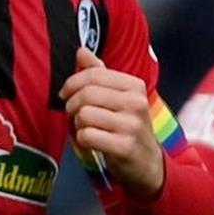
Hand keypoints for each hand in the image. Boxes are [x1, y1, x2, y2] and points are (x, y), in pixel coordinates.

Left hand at [59, 47, 163, 198]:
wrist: (148, 163)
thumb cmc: (127, 126)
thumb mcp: (118, 97)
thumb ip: (98, 73)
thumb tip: (81, 50)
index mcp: (135, 86)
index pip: (93, 74)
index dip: (72, 83)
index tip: (65, 93)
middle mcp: (137, 103)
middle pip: (86, 94)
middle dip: (71, 105)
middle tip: (73, 114)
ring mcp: (132, 125)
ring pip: (84, 115)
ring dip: (77, 125)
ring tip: (86, 130)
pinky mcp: (124, 147)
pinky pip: (87, 136)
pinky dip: (82, 140)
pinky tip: (91, 143)